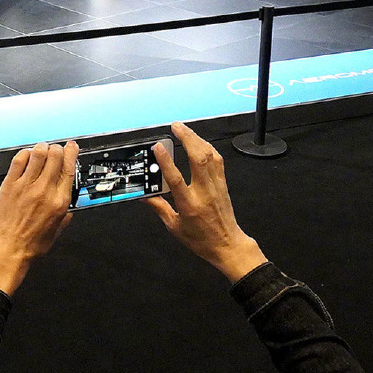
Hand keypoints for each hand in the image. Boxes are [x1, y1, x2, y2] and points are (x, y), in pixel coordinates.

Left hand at [0, 141, 78, 295]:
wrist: (8, 250)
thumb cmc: (30, 245)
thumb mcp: (56, 231)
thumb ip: (64, 218)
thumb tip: (68, 212)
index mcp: (59, 202)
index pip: (69, 168)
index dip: (71, 153)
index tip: (72, 148)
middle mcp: (44, 190)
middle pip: (55, 156)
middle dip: (57, 148)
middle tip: (56, 149)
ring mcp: (26, 186)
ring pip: (38, 154)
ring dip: (42, 147)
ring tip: (42, 149)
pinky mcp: (10, 185)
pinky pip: (18, 160)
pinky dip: (25, 153)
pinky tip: (26, 156)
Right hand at [144, 122, 265, 281]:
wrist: (227, 244)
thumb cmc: (202, 239)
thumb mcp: (174, 227)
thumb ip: (159, 208)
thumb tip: (145, 196)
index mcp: (190, 205)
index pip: (176, 179)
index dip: (166, 162)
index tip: (159, 147)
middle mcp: (204, 192)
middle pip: (198, 159)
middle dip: (187, 139)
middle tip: (175, 127)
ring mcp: (215, 186)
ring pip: (209, 156)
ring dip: (197, 139)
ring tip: (185, 130)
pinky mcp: (222, 184)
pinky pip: (217, 161)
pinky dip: (208, 148)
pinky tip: (200, 142)